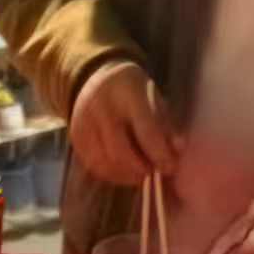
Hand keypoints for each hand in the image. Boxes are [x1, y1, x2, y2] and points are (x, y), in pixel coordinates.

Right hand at [69, 60, 178, 186]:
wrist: (95, 78)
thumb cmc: (133, 92)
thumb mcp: (154, 99)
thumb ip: (166, 125)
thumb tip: (177, 150)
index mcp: (128, 94)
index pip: (145, 130)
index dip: (159, 154)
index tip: (170, 167)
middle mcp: (102, 109)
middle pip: (121, 152)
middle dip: (141, 168)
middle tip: (154, 172)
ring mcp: (84, 125)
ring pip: (106, 163)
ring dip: (127, 175)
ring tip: (141, 173)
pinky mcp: (76, 139)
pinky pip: (94, 166)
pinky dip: (113, 175)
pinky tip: (125, 172)